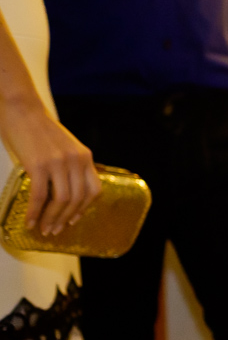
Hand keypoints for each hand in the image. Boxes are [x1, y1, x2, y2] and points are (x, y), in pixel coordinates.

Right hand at [0, 94, 99, 235]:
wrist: (21, 108)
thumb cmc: (39, 128)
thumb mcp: (64, 146)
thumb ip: (69, 165)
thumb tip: (64, 193)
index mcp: (85, 156)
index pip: (94, 190)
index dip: (84, 209)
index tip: (73, 220)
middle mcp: (76, 160)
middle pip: (77, 199)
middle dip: (66, 219)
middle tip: (55, 231)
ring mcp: (58, 163)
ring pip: (60, 201)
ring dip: (51, 219)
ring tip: (43, 229)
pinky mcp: (38, 165)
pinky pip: (40, 196)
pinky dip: (35, 212)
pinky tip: (30, 222)